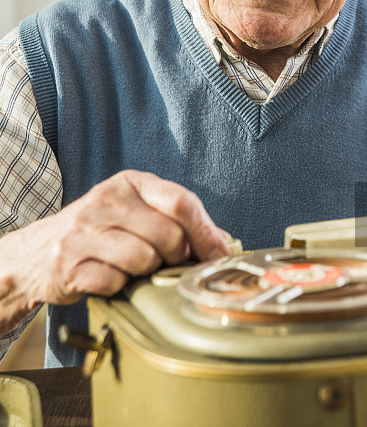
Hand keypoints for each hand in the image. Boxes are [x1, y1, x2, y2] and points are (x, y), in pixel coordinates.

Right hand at [0, 170, 230, 329]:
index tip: (219, 255)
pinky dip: (120, 286)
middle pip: (168, 235)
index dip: (206, 232)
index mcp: (131, 183)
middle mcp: (107, 200)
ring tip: (133, 267)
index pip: (182, 202)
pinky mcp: (70, 263)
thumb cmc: (102, 231)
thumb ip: (180, 222)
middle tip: (167, 262)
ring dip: (147, 271)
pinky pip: (116, 282)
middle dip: (177, 257)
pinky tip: (110, 277)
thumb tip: (224, 243)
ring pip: (144, 259)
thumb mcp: (138, 213)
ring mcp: (85, 230)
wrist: (40, 252)